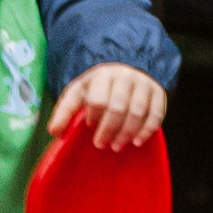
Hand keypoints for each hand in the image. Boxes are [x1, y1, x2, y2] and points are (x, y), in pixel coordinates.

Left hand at [51, 65, 168, 148]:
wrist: (126, 66)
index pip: (99, 99)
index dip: (94, 117)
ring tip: (117, 146)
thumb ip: (65, 110)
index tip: (90, 127)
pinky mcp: (158, 91)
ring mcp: (144, 83)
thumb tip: (54, 132)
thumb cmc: (98, 87)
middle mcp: (126, 76)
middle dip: (109, 129)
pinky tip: (138, 141)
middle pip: (118, 107)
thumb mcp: (79, 92)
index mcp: (103, 75)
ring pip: (137, 111)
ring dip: (127, 132)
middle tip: (101, 144)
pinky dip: (148, 129)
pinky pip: (157, 112)